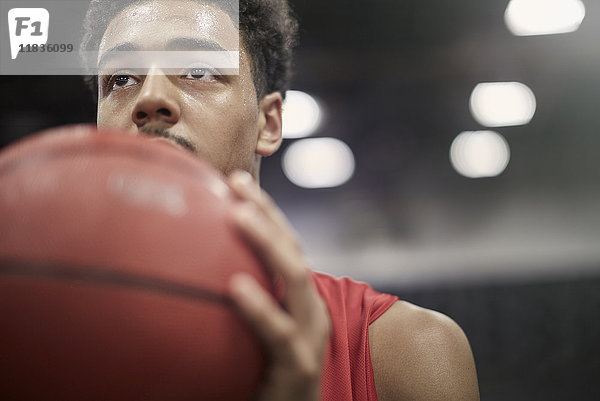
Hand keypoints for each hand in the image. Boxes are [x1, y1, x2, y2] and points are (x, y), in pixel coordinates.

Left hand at [227, 170, 330, 400]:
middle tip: (236, 185)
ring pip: (297, 278)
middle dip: (269, 214)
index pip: (286, 243)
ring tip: (239, 216)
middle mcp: (310, 310)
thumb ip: (237, 303)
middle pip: (294, 249)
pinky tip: (236, 288)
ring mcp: (310, 335)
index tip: (234, 181)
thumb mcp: (252, 333)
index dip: (266, 209)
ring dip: (269, 243)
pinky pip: (279, 332)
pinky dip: (260, 307)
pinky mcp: (299, 365)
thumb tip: (184, 274)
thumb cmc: (264, 374)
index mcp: (299, 299)